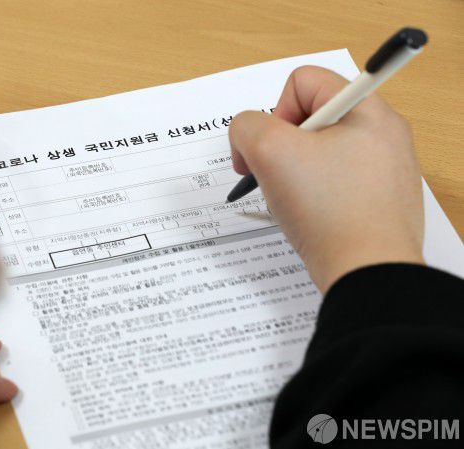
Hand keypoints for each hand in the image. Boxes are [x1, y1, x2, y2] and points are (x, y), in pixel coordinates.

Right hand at [229, 66, 423, 292]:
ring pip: (317, 154)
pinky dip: (311, 196)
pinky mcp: (378, 200)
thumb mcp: (269, 151)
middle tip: (277, 177)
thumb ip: (246, 126)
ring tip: (295, 202)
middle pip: (309, 119)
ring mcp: (383, 169)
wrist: (366, 273)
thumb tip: (249, 137)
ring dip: (292, 174)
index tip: (272, 151)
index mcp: (367, 109)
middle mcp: (382, 133)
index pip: (303, 81)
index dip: (275, 112)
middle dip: (281, 148)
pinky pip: (332, 183)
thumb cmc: (327, 209)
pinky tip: (310, 217)